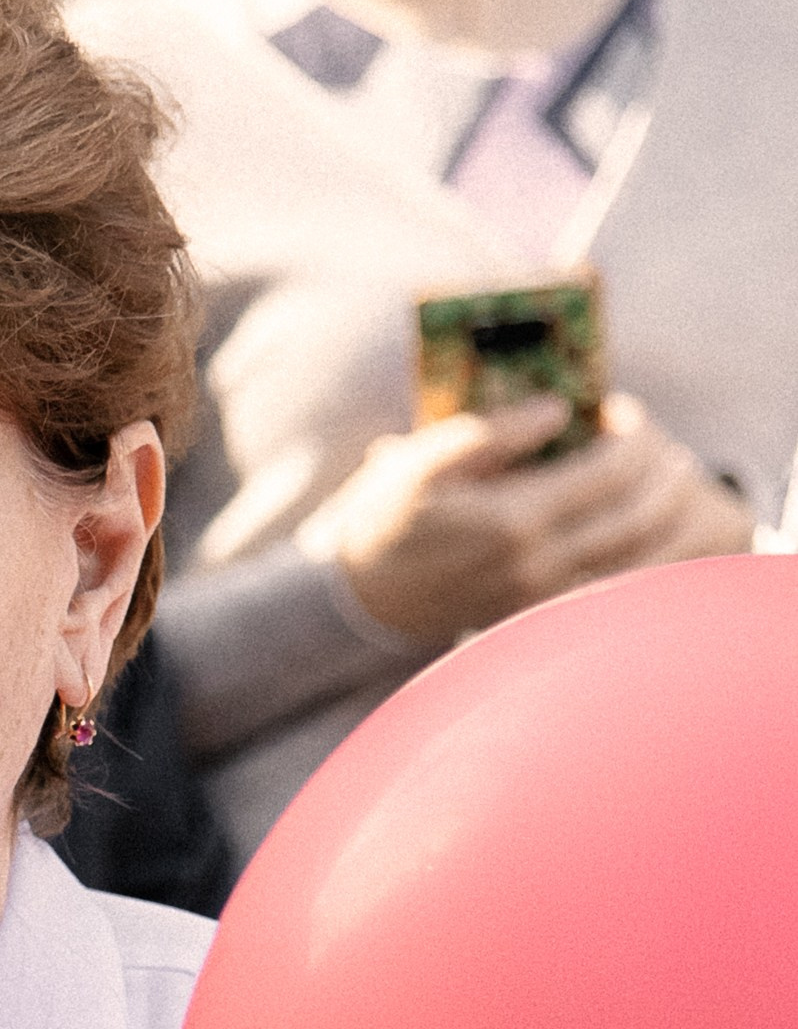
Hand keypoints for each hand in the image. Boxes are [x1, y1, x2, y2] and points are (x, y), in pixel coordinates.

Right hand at [300, 392, 756, 647]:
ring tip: (666, 487)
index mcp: (513, 520)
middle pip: (634, 519)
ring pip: (632, 560)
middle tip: (664, 451)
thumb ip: (494, 431)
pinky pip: (607, 588)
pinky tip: (634, 534)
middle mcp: (536, 566)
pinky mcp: (536, 619)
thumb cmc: (388, 520)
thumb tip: (558, 409)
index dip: (630, 438)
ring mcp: (540, 600)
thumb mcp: (424, 460)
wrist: (362, 601)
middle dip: (660, 479)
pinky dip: (635, 558)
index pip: (608, 472)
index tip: (622, 413)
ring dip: (659, 521)